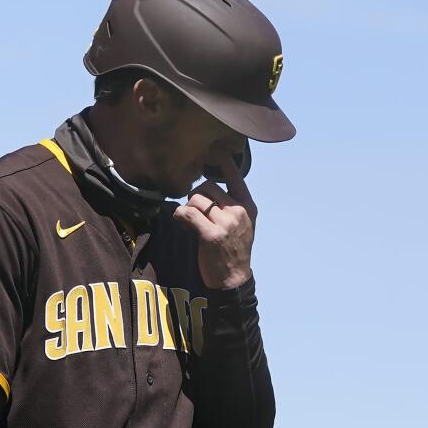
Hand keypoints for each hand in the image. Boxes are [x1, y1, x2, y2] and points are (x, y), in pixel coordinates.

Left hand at [174, 155, 258, 289]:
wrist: (234, 280)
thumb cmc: (234, 251)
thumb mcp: (242, 225)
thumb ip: (230, 205)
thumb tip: (206, 187)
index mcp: (248, 206)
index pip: (235, 175)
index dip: (223, 160)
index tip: (214, 147)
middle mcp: (238, 211)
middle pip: (207, 186)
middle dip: (195, 196)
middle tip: (194, 210)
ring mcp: (226, 223)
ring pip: (196, 199)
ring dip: (187, 207)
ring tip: (189, 220)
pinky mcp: (211, 235)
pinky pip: (188, 213)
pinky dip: (179, 216)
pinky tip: (181, 222)